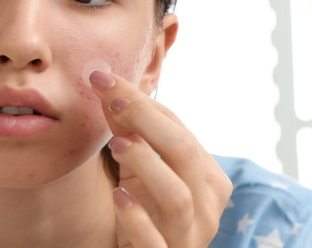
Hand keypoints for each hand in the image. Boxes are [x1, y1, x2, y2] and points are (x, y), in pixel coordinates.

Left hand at [89, 71, 231, 246]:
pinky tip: (118, 196)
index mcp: (206, 178)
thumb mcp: (138, 170)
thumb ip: (128, 132)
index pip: (178, 129)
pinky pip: (156, 242)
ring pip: (177, 195)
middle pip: (184, 153)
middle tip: (111, 100)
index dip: (142, 101)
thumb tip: (108, 88)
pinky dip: (137, 218)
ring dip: (146, 163)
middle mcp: (206, 206)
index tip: (104, 79)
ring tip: (116, 144)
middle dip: (146, 120)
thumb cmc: (146, 213)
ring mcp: (188, 236)